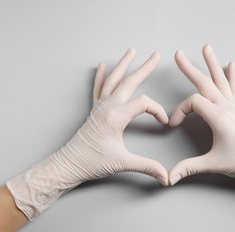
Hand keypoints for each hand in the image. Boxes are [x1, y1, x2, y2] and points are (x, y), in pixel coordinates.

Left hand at [7, 49, 168, 219]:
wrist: (69, 165)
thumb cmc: (92, 162)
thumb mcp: (122, 163)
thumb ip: (147, 167)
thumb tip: (166, 176)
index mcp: (116, 117)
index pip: (144, 104)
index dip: (158, 111)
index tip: (164, 122)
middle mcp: (108, 107)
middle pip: (129, 82)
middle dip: (144, 68)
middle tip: (156, 56)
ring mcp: (100, 107)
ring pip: (113, 80)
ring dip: (123, 65)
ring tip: (131, 51)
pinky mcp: (94, 110)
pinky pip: (98, 88)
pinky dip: (101, 76)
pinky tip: (101, 66)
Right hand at [168, 45, 234, 218]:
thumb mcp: (214, 163)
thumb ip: (189, 167)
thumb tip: (169, 177)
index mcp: (218, 117)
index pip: (193, 102)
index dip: (179, 111)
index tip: (174, 124)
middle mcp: (226, 107)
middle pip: (204, 82)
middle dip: (189, 68)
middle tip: (177, 55)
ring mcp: (234, 106)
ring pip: (220, 80)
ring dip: (211, 64)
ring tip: (206, 48)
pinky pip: (234, 88)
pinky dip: (232, 75)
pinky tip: (232, 64)